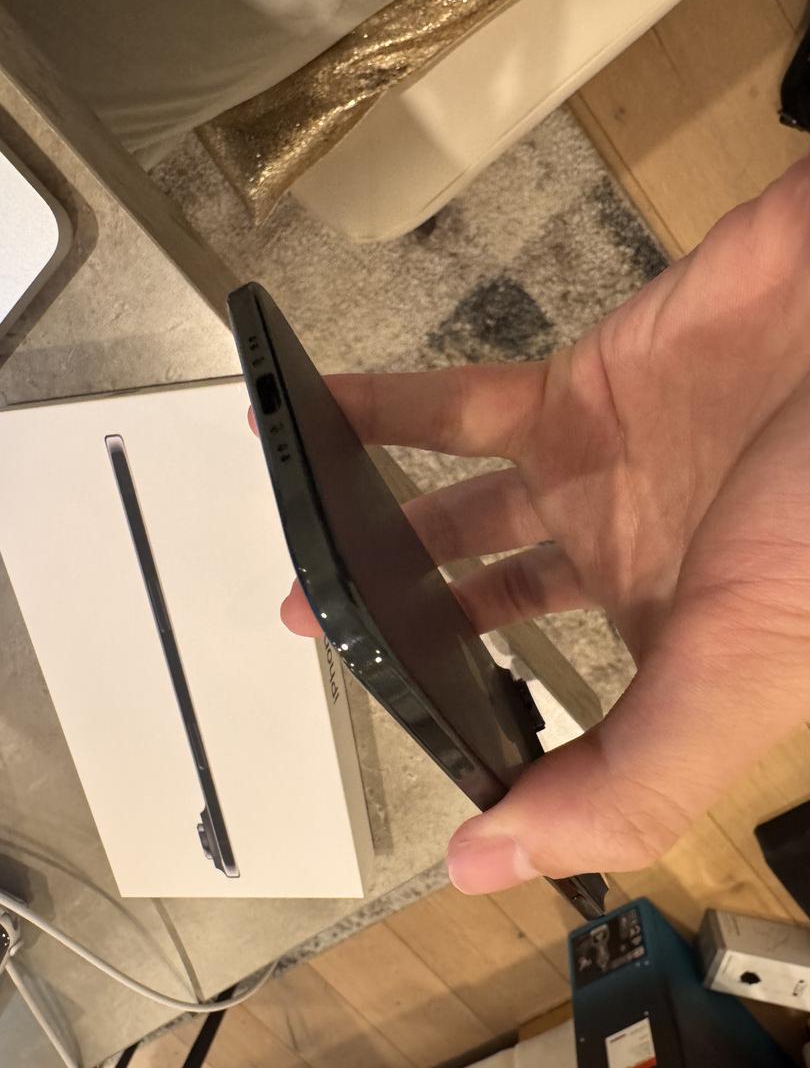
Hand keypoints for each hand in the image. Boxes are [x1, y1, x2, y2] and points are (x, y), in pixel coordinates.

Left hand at [273, 156, 809, 892]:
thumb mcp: (742, 668)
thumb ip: (629, 778)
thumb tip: (483, 868)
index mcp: (671, 645)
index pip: (562, 722)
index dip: (487, 744)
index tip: (409, 753)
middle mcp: (625, 561)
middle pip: (489, 607)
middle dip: (406, 628)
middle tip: (321, 639)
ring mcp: (596, 470)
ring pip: (462, 510)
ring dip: (377, 527)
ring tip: (301, 553)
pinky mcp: (576, 388)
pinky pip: (455, 406)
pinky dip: (380, 412)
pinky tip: (317, 418)